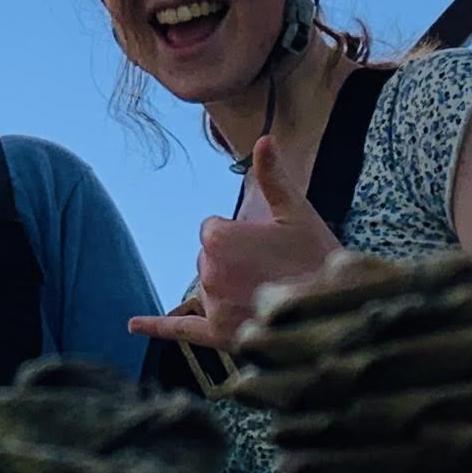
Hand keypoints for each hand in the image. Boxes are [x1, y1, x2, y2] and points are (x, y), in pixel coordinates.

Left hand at [129, 137, 339, 350]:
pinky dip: (156, 326)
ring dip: (229, 287)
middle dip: (234, 262)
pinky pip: (179, 329)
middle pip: (209, 259)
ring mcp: (212, 304)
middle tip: (273, 269)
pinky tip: (132, 324)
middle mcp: (207, 271)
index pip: (213, 230)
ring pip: (208, 287)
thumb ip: (272, 176)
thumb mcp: (298, 211)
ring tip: (268, 290)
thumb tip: (264, 139)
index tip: (268, 244)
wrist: (339, 306)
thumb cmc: (319, 254)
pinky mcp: (218, 334)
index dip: (242, 236)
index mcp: (218, 238)